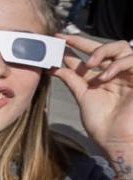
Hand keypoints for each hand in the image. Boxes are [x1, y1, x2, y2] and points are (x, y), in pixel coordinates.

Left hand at [53, 36, 132, 179]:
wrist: (116, 140)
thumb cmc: (101, 124)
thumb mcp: (82, 97)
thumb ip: (72, 80)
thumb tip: (55, 67)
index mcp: (99, 78)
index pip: (87, 56)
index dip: (74, 46)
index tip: (58, 40)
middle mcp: (113, 74)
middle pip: (103, 47)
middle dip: (84, 41)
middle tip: (66, 40)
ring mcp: (127, 75)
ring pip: (120, 47)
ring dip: (102, 51)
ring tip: (89, 64)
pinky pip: (131, 60)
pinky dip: (116, 65)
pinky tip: (104, 76)